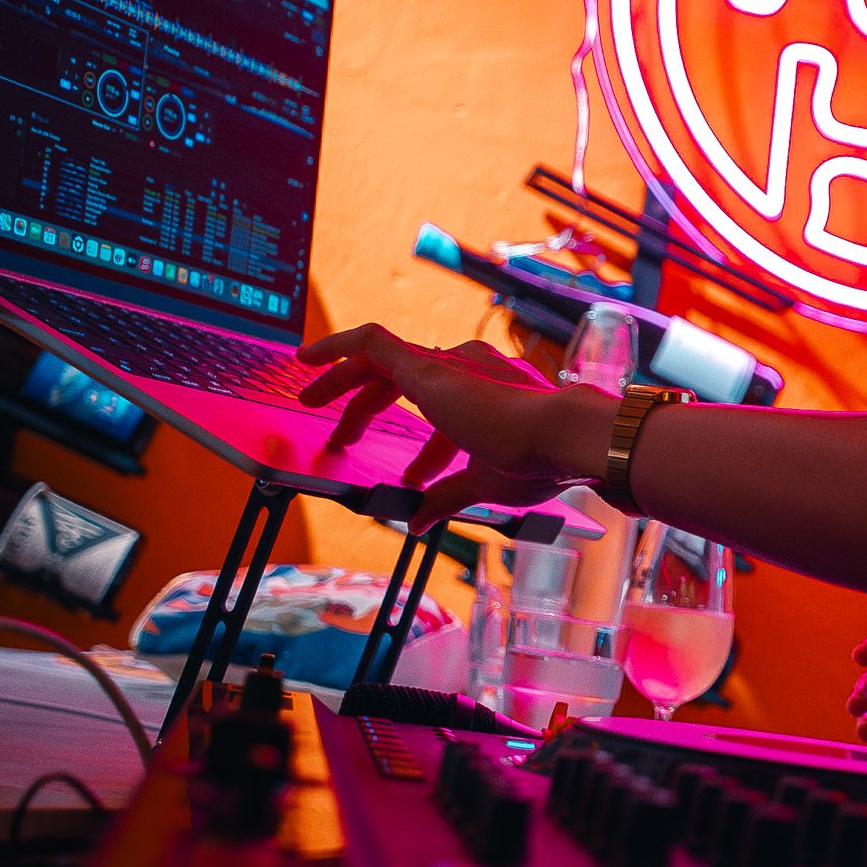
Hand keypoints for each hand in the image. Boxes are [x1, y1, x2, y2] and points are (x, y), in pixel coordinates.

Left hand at [297, 324, 612, 530]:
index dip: (428, 448)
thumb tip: (421, 523)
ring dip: (345, 383)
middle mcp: (469, 369)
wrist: (559, 435)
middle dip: (371, 408)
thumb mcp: (486, 483)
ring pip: (382, 360)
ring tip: (312, 402)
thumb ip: (449, 497)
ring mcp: (448, 365)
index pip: (446, 412)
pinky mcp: (425, 367)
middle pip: (406, 379)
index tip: (413, 474)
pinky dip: (338, 347)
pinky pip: (371, 343)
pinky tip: (307, 359)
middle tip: (345, 438)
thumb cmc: (539, 460)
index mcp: (491, 394)